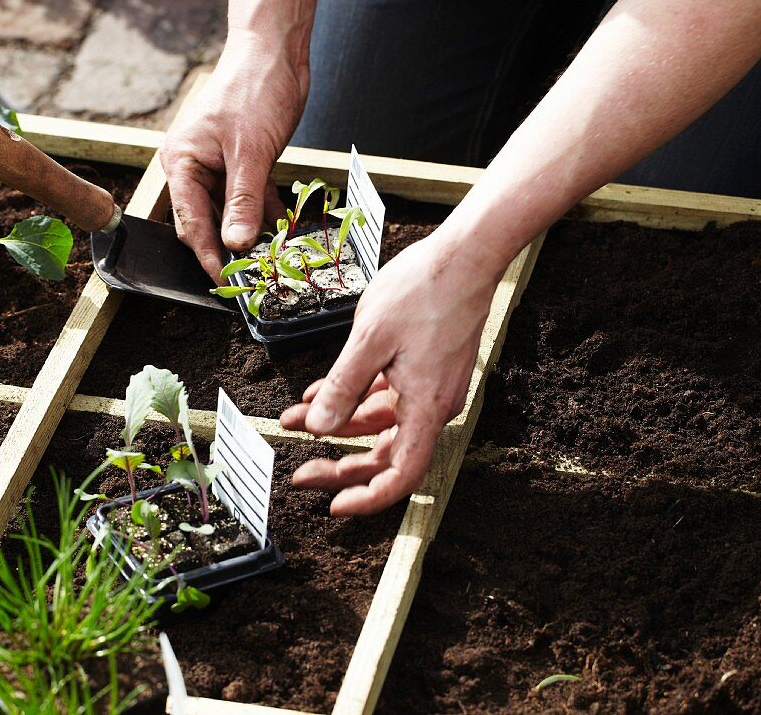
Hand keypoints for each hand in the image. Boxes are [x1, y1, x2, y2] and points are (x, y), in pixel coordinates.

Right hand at [159, 34, 308, 283]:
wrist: (275, 51)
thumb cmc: (254, 89)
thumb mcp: (251, 152)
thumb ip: (244, 201)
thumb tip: (237, 244)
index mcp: (181, 163)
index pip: (191, 223)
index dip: (209, 256)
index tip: (228, 283)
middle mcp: (193, 168)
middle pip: (207, 222)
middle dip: (230, 249)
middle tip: (254, 277)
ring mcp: (218, 166)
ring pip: (231, 214)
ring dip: (250, 234)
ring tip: (272, 260)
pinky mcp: (242, 164)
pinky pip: (250, 199)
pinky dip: (265, 215)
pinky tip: (282, 231)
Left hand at [280, 229, 506, 514]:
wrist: (466, 253)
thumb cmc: (426, 290)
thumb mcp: (369, 341)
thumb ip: (341, 388)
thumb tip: (318, 429)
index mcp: (426, 407)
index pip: (401, 475)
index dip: (369, 498)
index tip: (335, 506)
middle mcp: (433, 405)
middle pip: (386, 454)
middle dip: (340, 465)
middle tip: (301, 471)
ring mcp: (432, 386)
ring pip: (381, 424)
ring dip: (339, 425)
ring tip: (295, 422)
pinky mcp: (427, 367)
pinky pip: (387, 397)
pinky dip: (354, 399)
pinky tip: (320, 395)